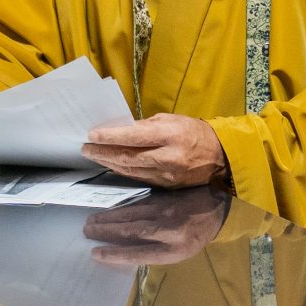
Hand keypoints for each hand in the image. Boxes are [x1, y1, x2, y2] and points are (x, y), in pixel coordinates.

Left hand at [82, 114, 228, 188]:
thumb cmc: (193, 132)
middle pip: (128, 157)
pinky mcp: (167, 185)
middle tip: (85, 149)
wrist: (220, 157)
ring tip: (94, 156)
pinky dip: (123, 172)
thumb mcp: (172, 120)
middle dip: (103, 153)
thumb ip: (146, 126)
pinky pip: (139, 178)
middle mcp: (169, 157)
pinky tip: (112, 166)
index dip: (110, 137)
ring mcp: (167, 174)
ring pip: (130, 171)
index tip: (91, 136)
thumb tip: (120, 130)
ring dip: (109, 164)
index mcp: (170, 135)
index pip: (134, 137)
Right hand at [82, 189, 230, 267]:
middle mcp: (170, 231)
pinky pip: (138, 203)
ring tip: (90, 221)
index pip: (140, 254)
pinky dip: (121, 207)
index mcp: (175, 250)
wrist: (218, 206)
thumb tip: (123, 251)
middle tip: (86, 231)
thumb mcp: (181, 251)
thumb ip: (155, 251)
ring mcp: (167, 212)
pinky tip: (108, 210)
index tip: (96, 254)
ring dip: (109, 219)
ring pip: (132, 215)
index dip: (116, 255)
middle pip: (132, 232)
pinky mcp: (165, 197)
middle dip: (106, 232)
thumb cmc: (196, 234)